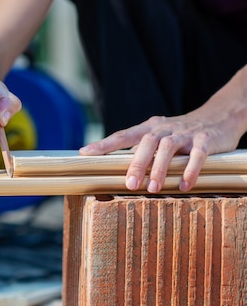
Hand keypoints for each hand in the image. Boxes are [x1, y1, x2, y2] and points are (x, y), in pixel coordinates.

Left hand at [80, 112, 241, 192]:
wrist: (220, 116)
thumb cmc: (182, 133)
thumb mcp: (160, 137)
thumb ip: (142, 151)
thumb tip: (120, 170)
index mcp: (150, 128)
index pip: (123, 135)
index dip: (104, 144)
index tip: (85, 153)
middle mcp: (165, 128)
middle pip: (146, 142)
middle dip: (136, 163)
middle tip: (130, 184)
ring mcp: (185, 133)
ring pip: (168, 147)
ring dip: (160, 168)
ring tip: (154, 188)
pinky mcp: (205, 139)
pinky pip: (197, 154)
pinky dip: (190, 170)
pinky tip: (184, 185)